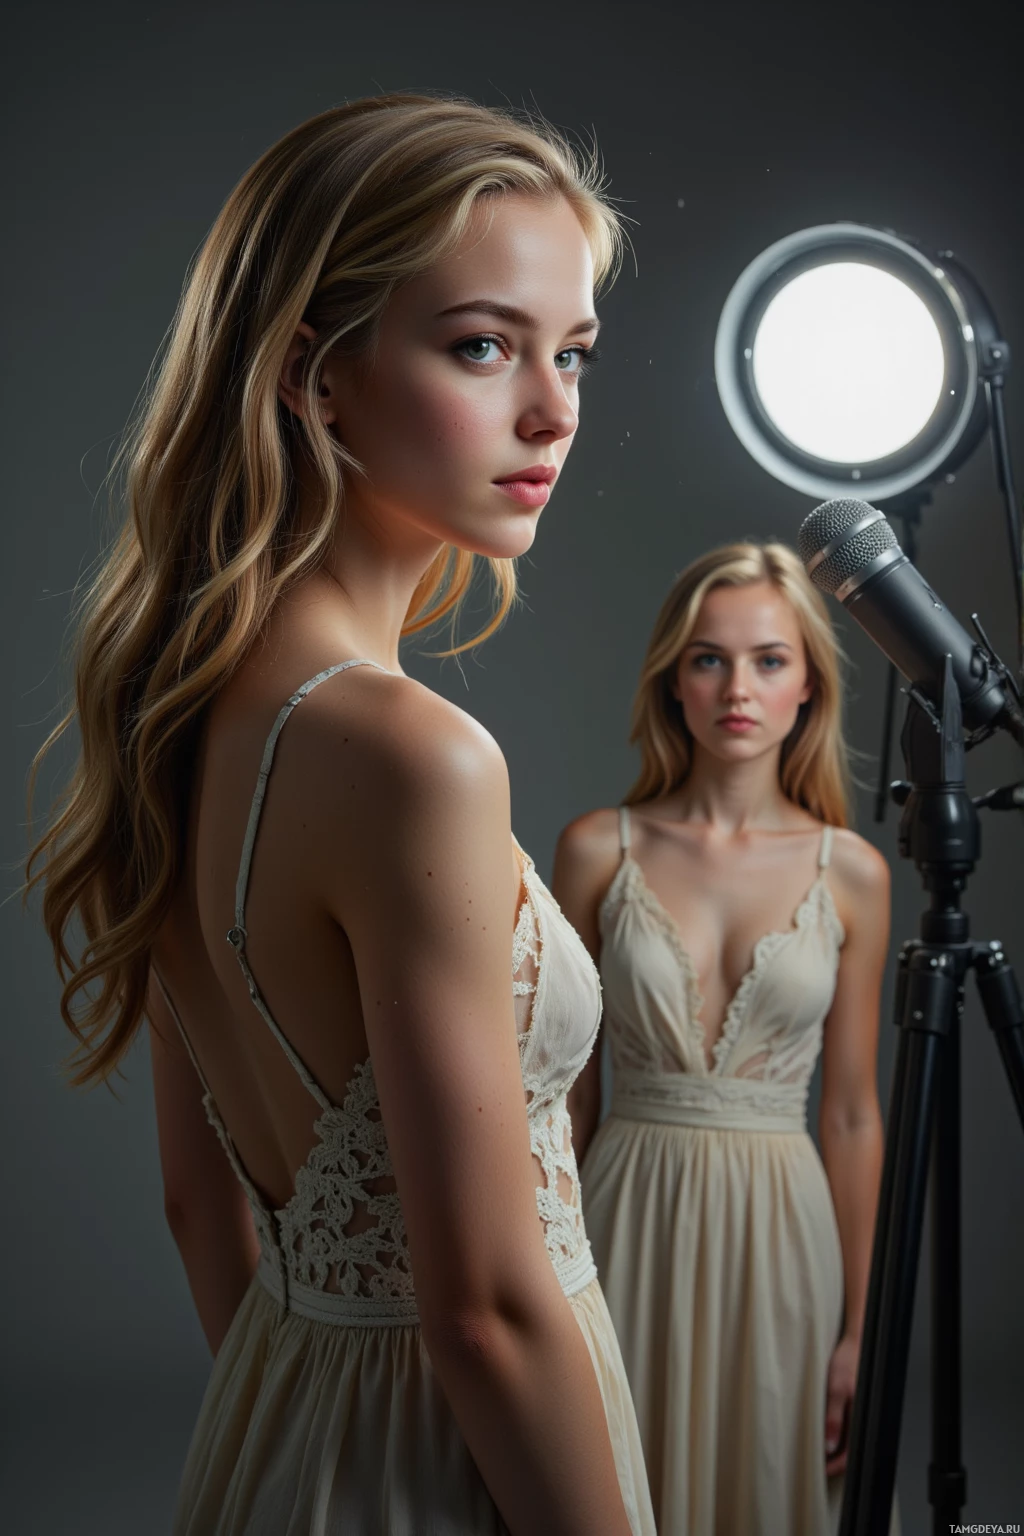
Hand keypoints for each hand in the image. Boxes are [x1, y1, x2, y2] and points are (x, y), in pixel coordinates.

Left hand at [825, 1333, 859, 1475]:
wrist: (855, 1343)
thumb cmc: (847, 1362)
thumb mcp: (835, 1390)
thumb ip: (833, 1419)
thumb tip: (830, 1446)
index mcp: (862, 1418)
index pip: (851, 1455)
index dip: (835, 1466)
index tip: (820, 1470)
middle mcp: (864, 1418)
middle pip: (851, 1450)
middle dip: (834, 1460)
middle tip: (817, 1463)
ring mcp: (860, 1413)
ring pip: (849, 1440)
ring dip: (835, 1448)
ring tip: (818, 1450)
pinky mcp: (855, 1406)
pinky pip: (848, 1428)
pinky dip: (836, 1435)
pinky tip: (825, 1432)